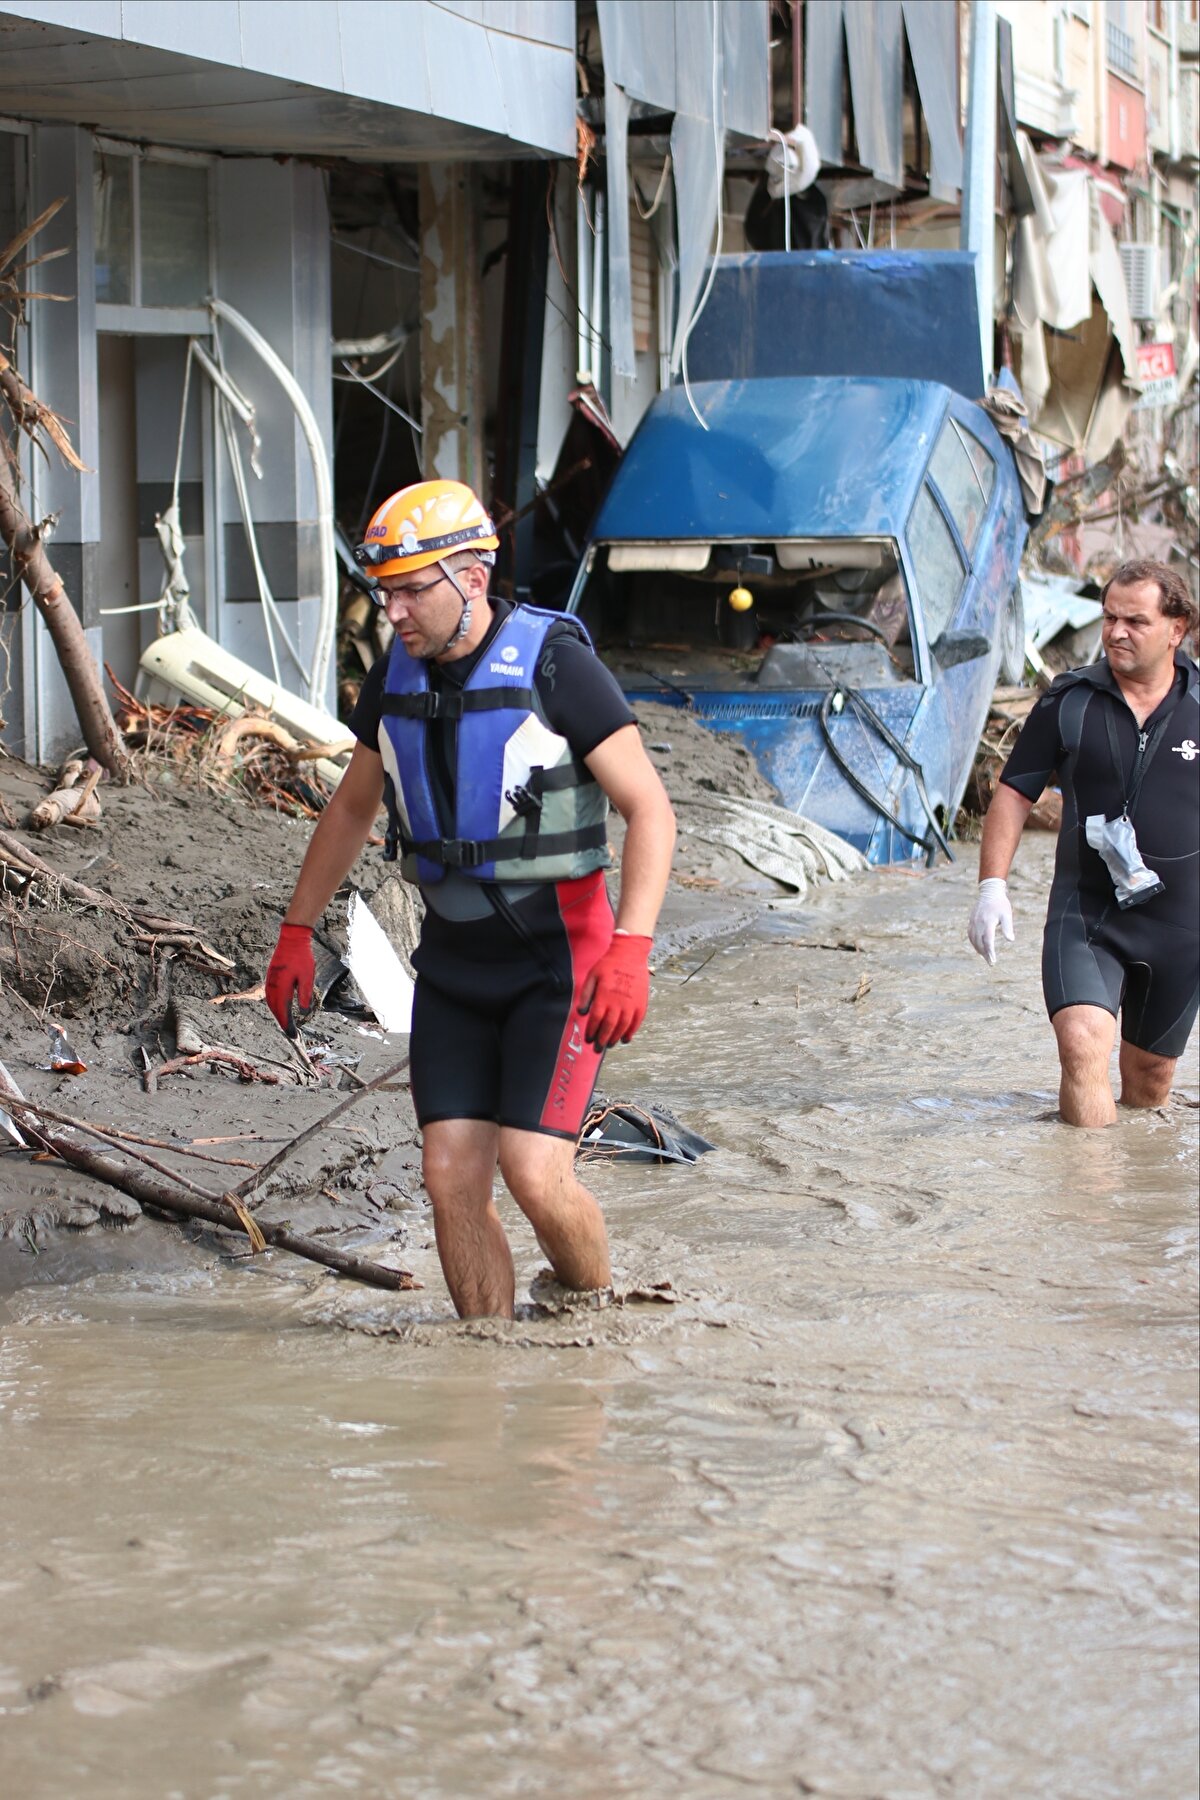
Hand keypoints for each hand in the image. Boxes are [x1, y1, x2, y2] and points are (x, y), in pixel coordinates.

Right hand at [265, 923, 314, 1034]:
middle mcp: (272, 986)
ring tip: (286, 1024)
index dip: (288, 1025)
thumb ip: (305, 995)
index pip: (283, 1011)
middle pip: (275, 1010)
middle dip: (283, 1023)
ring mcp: (269, 981)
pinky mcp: (270, 977)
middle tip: (291, 1034)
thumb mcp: (307, 977)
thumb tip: (304, 1013)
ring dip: (278, 1015)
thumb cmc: (302, 957)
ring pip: (271, 1004)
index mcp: (281, 987)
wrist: (291, 939)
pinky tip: (280, 1009)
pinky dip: (275, 1006)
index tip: (293, 1035)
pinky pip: (270, 996)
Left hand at [579, 932, 651, 1048]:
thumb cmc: (608, 964)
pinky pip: (636, 1022)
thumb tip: (581, 1012)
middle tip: (597, 1049)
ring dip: (615, 1038)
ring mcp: (632, 1003)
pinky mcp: (641, 1003)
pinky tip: (625, 1039)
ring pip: (623, 1027)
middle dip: (602, 1040)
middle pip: (609, 1027)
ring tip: (610, 1044)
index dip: (592, 1031)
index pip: (596, 1019)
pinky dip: (631, 1032)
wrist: (630, 954)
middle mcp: (618, 1002)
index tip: (588, 1039)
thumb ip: (586, 995)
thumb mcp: (592, 976)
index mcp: (604, 996)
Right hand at [967, 878, 1013, 965]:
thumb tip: (1010, 940)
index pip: (988, 941)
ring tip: (985, 957)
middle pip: (980, 943)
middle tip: (991, 962)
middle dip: (985, 954)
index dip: (990, 952)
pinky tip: (978, 947)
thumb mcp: (1007, 914)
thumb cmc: (1001, 904)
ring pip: (973, 940)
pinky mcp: (971, 921)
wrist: (990, 891)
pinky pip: (970, 935)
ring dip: (978, 949)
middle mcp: (978, 923)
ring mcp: (973, 922)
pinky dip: (973, 943)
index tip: (993, 961)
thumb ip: (1008, 927)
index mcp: (987, 922)